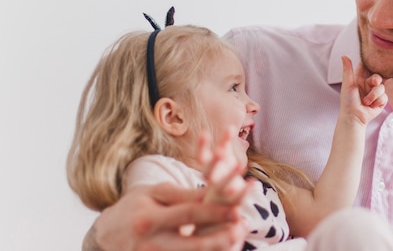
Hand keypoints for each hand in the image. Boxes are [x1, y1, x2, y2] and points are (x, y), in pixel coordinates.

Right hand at [91, 183, 246, 250]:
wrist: (106, 234)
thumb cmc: (136, 206)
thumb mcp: (155, 193)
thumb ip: (183, 194)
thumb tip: (213, 190)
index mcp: (149, 219)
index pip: (187, 215)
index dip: (213, 213)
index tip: (236, 209)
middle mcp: (150, 244)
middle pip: (192, 244)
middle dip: (221, 237)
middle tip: (243, 227)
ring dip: (216, 250)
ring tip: (238, 239)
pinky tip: (220, 249)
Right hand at [196, 129, 253, 205]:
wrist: (220, 207)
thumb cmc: (222, 176)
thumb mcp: (224, 160)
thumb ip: (226, 144)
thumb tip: (230, 126)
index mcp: (207, 170)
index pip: (201, 157)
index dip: (201, 146)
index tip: (204, 132)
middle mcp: (211, 182)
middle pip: (208, 172)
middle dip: (214, 162)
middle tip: (220, 151)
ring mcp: (219, 193)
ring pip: (222, 185)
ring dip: (230, 175)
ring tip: (240, 164)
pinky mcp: (231, 203)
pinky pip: (239, 197)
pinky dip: (246, 189)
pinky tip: (254, 181)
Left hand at [340, 55, 386, 124]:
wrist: (354, 118)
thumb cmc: (348, 102)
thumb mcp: (348, 84)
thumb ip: (348, 69)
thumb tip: (343, 55)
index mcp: (359, 79)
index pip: (366, 68)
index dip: (371, 64)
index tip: (374, 62)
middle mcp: (367, 85)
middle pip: (377, 76)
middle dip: (376, 80)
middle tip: (373, 83)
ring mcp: (374, 93)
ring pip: (382, 87)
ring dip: (374, 95)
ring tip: (366, 102)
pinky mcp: (380, 102)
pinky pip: (385, 97)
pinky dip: (378, 101)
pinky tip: (372, 106)